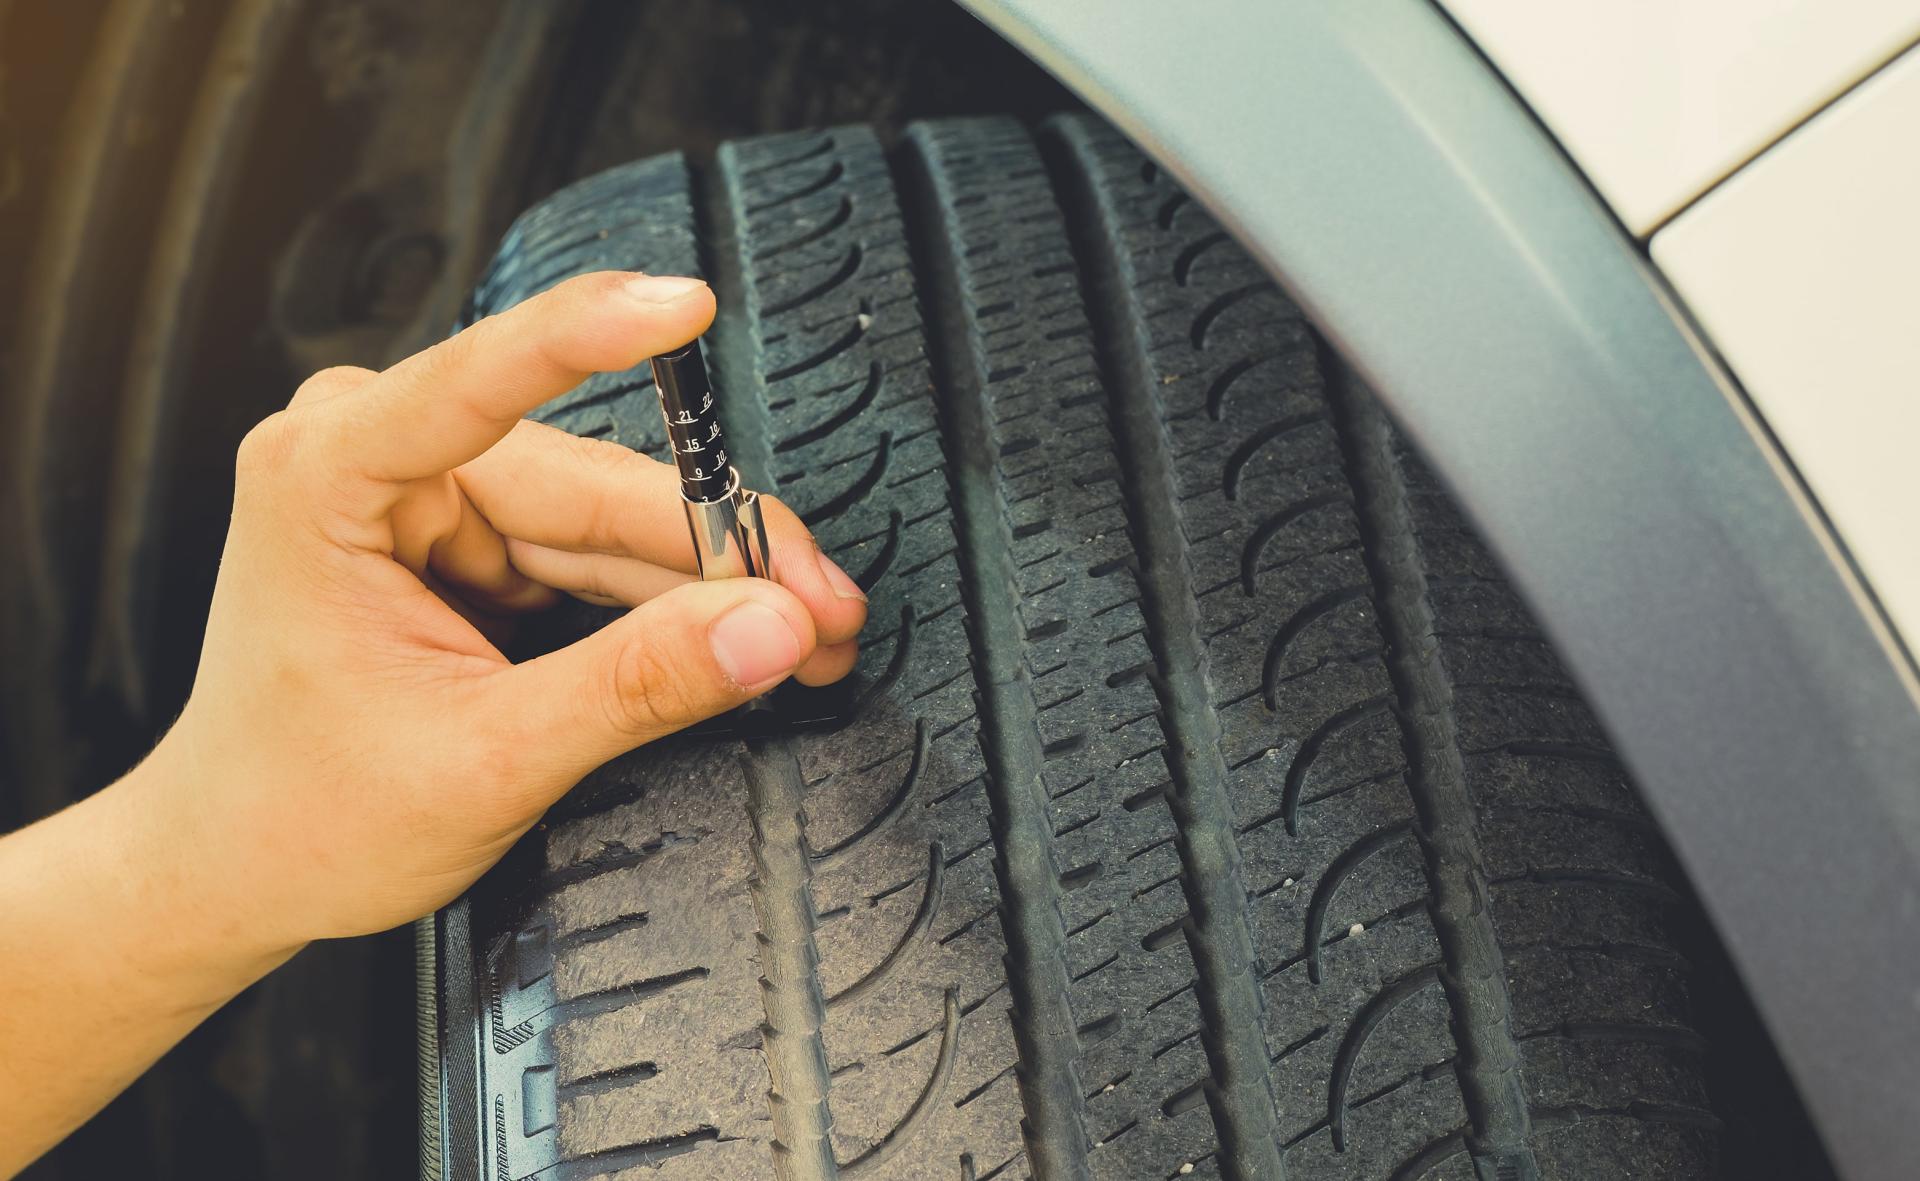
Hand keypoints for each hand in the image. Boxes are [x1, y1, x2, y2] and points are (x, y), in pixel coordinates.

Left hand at [144, 270, 867, 953]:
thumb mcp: (485, 759)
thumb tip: (766, 628)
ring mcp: (436, 498)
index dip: (595, 336)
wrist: (241, 868)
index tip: (686, 304)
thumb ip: (634, 687)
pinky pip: (602, 557)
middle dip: (724, 551)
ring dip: (719, 584)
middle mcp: (381, 459)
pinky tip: (748, 631)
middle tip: (824, 606)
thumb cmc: (302, 814)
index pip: (480, 381)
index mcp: (327, 477)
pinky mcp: (480, 540)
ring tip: (808, 634)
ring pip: (618, 522)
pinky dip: (680, 601)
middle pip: (595, 482)